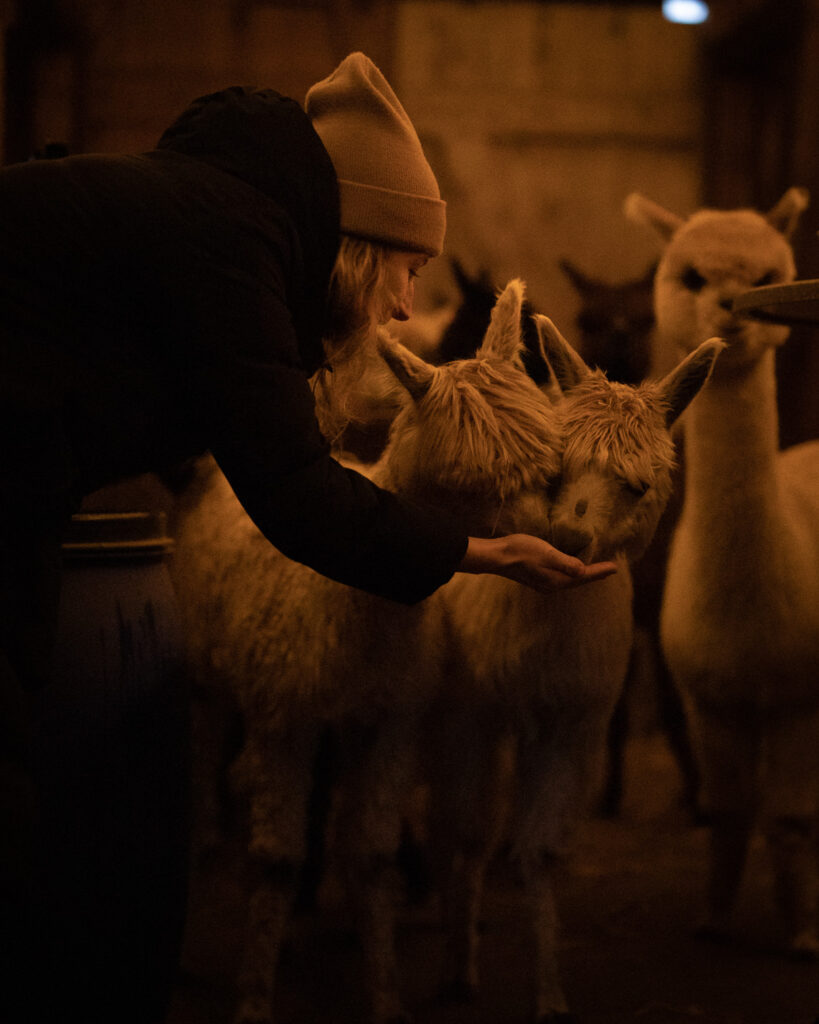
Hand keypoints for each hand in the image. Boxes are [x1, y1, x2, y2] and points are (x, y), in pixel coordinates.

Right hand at [458, 534, 617, 592]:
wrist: (496, 556)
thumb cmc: (521, 551)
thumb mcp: (546, 553)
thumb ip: (566, 563)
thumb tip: (584, 571)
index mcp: (557, 581)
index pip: (584, 576)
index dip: (600, 571)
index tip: (616, 567)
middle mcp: (552, 586)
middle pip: (579, 581)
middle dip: (594, 575)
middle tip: (610, 569)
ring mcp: (543, 583)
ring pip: (569, 580)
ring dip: (583, 575)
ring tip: (595, 569)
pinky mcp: (537, 577)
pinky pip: (561, 577)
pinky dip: (571, 572)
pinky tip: (570, 568)